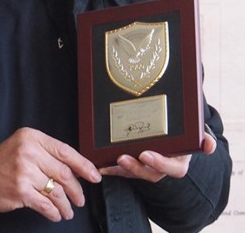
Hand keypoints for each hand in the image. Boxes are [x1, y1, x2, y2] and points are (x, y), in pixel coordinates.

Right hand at [0, 127, 101, 221]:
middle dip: (76, 189)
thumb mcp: (24, 147)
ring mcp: (24, 171)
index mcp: (32, 137)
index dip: (83, 165)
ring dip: (65, 205)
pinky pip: (45, 204)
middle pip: (63, 172)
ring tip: (67, 210)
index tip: (95, 176)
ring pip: (56, 191)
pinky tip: (54, 214)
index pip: (65, 151)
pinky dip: (53, 212)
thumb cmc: (3, 162)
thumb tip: (76, 170)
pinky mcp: (20, 190)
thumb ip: (47, 154)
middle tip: (79, 198)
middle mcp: (28, 151)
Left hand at [99, 132, 216, 181]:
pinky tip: (100, 164)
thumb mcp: (193, 134)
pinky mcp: (134, 165)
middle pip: (149, 173)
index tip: (146, 154)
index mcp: (178, 161)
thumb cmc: (183, 134)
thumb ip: (201, 137)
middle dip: (135, 167)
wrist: (175, 137)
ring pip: (134, 172)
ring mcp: (147, 168)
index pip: (173, 168)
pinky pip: (122, 170)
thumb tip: (208, 144)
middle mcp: (162, 167)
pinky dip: (111, 168)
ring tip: (108, 162)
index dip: (160, 163)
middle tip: (122, 158)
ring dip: (120, 169)